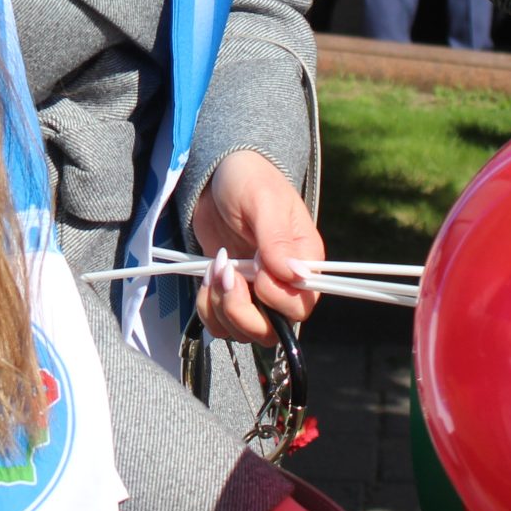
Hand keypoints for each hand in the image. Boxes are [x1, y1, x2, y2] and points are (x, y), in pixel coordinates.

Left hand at [189, 151, 321, 342]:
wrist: (217, 178)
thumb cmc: (249, 180)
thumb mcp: (263, 200)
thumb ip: (276, 238)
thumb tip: (293, 274)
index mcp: (303, 262)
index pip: (300, 306)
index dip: (274, 299)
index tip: (255, 267)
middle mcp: (283, 284)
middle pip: (271, 331)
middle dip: (240, 310)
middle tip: (226, 273)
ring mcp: (256, 293)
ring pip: (243, 332)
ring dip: (220, 307)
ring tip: (215, 268)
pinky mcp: (231, 293)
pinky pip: (220, 324)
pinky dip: (207, 308)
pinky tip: (207, 276)